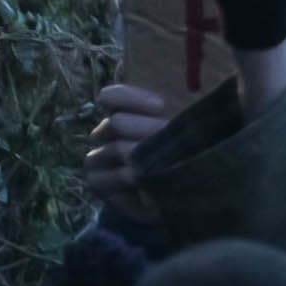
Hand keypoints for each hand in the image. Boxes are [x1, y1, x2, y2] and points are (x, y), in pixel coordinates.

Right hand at [81, 81, 179, 217]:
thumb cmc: (176, 152)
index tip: (161, 105)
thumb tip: (188, 91)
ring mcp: (96, 158)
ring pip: (115, 148)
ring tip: (166, 158)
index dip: (133, 98)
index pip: (111, 96)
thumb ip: (175, 110)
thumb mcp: (177, 129)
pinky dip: (136, 176)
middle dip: (147, 128)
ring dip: (144, 153)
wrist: (167, 193)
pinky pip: (115, 175)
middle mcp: (104, 133)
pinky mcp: (97, 183)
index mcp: (119, 113)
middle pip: (116, 122)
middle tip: (169, 134)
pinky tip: (151, 178)